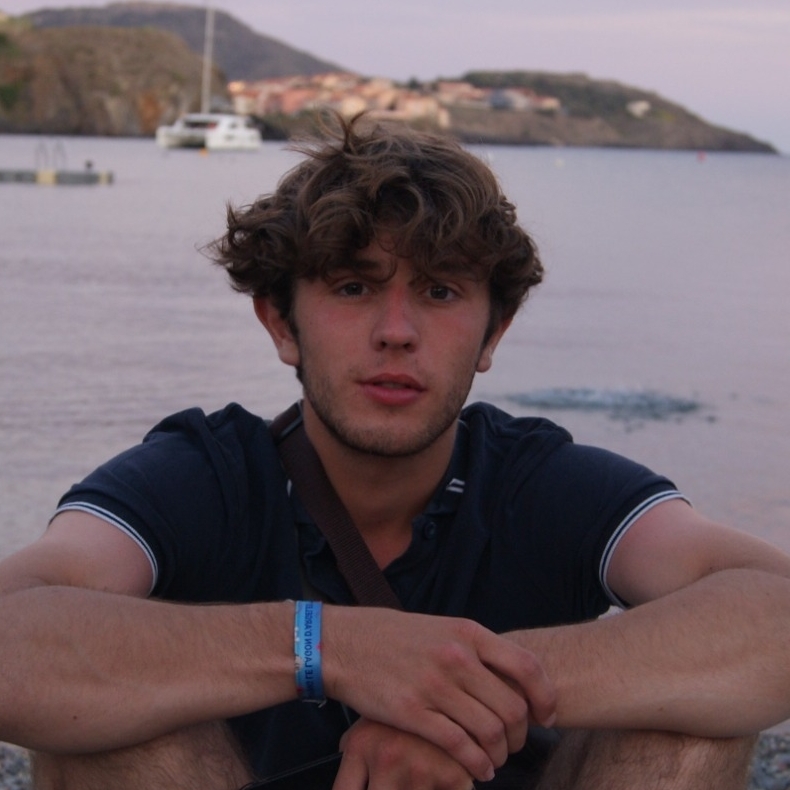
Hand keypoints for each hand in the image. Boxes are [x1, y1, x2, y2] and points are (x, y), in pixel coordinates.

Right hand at [322, 607, 555, 781]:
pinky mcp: (412, 712)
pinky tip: (478, 771)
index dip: (545, 696)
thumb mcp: (441, 629)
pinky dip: (477, 765)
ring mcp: (434, 685)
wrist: (345, 643)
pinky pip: (459, 746)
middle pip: (512, 707)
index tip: (546, 716)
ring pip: (489, 731)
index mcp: (467, 632)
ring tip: (494, 760)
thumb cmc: (395, 637)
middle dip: (521, 735)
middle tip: (514, 745)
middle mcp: (456, 657)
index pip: (527, 666)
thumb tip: (513, 676)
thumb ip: (476, 649)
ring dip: (499, 754)